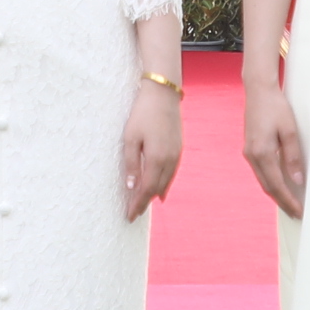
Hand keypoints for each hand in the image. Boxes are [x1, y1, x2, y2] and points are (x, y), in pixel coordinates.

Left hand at [118, 79, 184, 219]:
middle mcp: (169, 160)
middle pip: (157, 189)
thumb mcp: (130, 138)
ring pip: (166, 182)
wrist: (164, 94)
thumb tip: (131, 186)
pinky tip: (161, 188)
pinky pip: (172, 173)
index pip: (146, 190)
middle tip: (134, 212)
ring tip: (145, 203)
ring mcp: (176, 154)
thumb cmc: (143, 114)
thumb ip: (131, 163)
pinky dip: (164, 183)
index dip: (138, 204)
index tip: (130, 216)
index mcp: (157, 159)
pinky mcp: (179, 148)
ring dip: (155, 194)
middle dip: (145, 202)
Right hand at [241, 67, 306, 219]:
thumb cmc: (276, 107)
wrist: (258, 90)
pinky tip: (280, 184)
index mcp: (262, 153)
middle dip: (282, 201)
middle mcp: (252, 156)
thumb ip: (293, 156)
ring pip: (262, 180)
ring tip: (290, 203)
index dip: (288, 200)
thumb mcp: (290, 130)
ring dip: (276, 193)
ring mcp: (249, 152)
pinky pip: (261, 171)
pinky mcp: (250, 148)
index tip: (299, 211)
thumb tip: (298, 180)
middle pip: (267, 187)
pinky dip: (271, 182)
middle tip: (296, 213)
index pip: (276, 185)